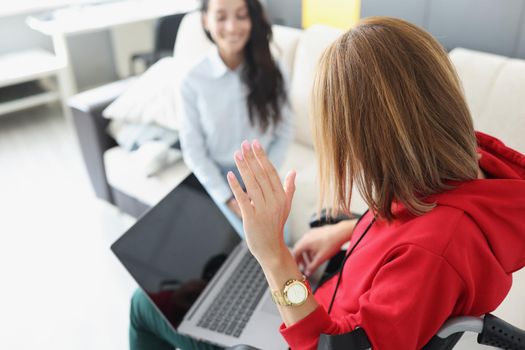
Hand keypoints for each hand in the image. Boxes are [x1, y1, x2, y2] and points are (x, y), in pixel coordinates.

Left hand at [226, 139, 295, 266]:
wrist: (271, 249)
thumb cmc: (276, 226)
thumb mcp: (286, 206)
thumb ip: (289, 188)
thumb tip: (293, 171)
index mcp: (281, 196)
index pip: (271, 172)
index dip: (262, 157)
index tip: (255, 143)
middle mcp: (274, 201)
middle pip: (261, 175)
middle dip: (252, 158)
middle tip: (244, 144)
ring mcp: (263, 210)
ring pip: (252, 184)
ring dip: (244, 167)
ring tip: (237, 154)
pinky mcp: (251, 218)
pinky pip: (243, 199)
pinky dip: (236, 186)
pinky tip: (230, 175)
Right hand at [293, 219, 357, 275]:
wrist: (340, 232)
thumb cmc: (331, 243)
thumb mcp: (321, 258)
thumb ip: (312, 267)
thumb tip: (308, 273)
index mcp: (304, 242)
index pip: (295, 253)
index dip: (296, 261)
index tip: (297, 267)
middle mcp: (306, 237)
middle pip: (299, 249)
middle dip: (302, 259)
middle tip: (304, 266)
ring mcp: (311, 233)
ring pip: (306, 245)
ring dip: (307, 254)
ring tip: (312, 261)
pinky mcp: (317, 232)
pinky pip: (310, 241)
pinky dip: (311, 249)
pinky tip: (318, 253)